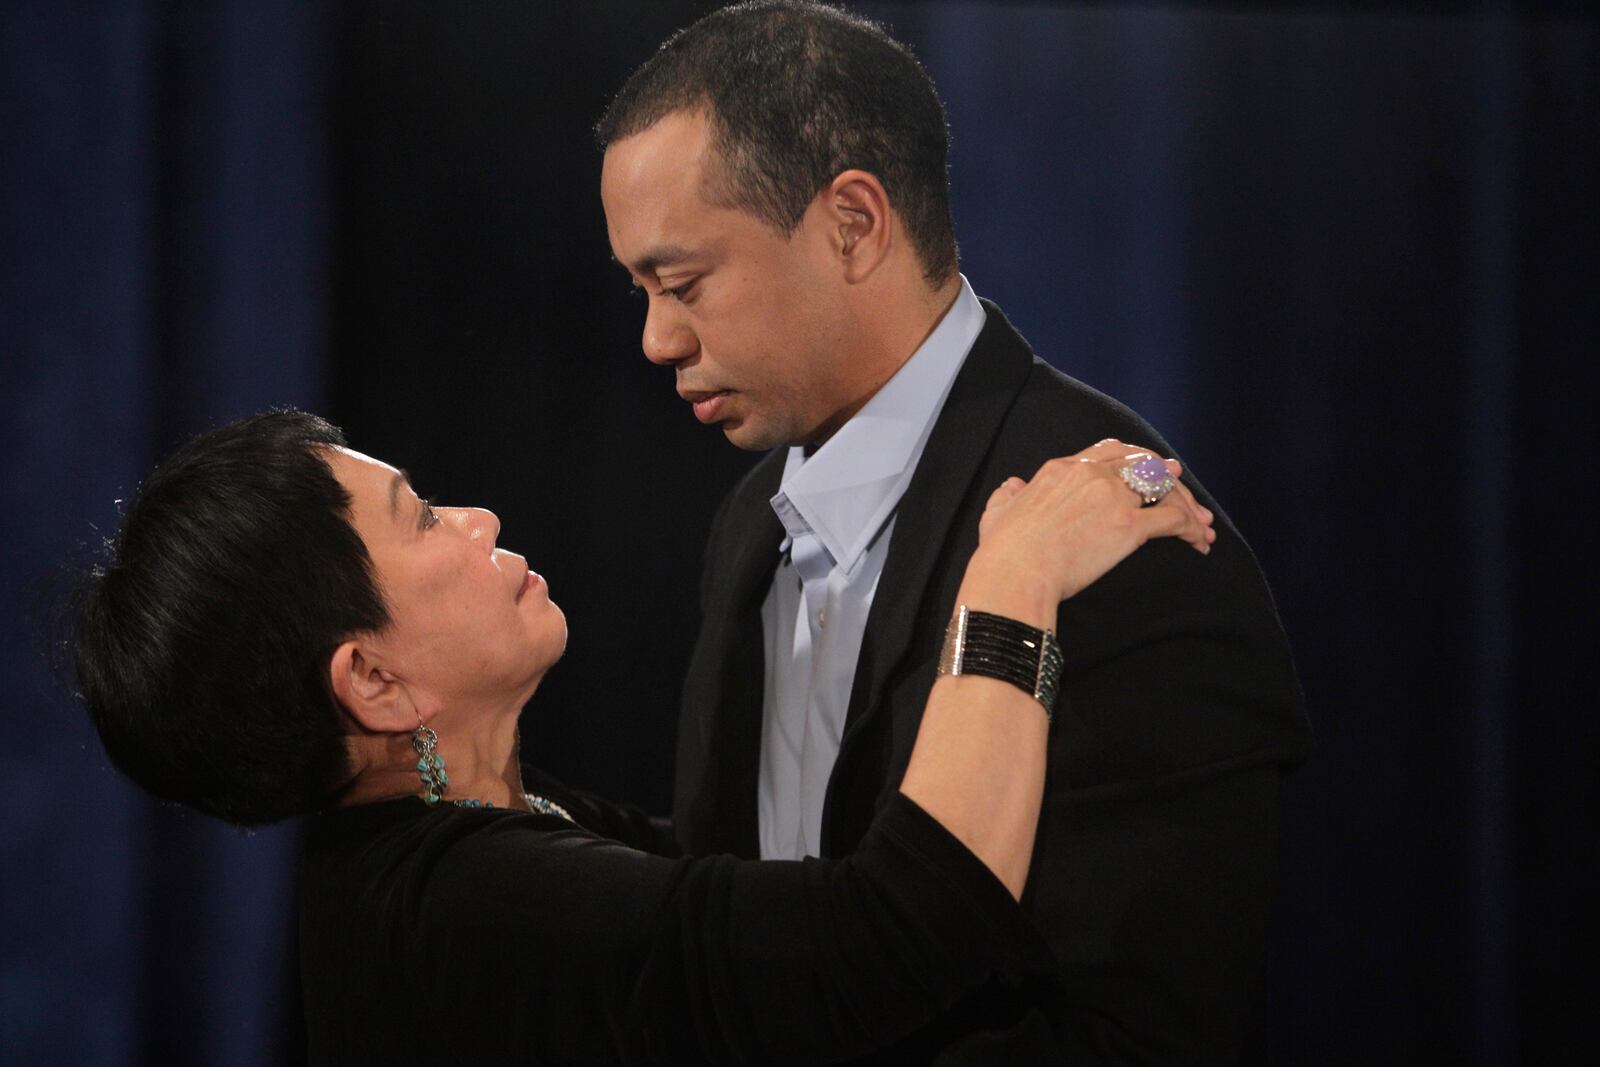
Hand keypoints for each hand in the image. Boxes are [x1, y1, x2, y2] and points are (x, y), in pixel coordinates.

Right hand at [965, 439, 1214, 620]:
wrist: (1016, 572)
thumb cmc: (1003, 551)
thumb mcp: (996, 512)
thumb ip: (1007, 494)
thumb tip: (1011, 485)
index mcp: (1062, 469)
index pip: (1110, 451)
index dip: (1134, 458)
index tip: (1148, 468)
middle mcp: (1091, 475)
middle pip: (1143, 463)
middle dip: (1167, 475)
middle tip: (1183, 489)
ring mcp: (1112, 497)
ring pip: (1163, 487)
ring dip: (1186, 503)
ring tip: (1201, 523)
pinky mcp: (1129, 526)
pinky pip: (1172, 519)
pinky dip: (1190, 528)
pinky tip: (1196, 542)